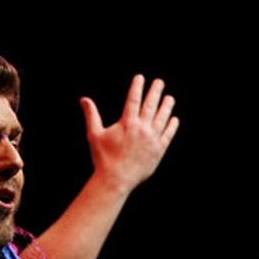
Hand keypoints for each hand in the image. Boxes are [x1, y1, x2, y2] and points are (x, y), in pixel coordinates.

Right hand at [79, 74, 179, 193]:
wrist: (116, 180)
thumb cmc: (103, 158)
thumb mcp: (94, 135)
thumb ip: (91, 115)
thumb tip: (84, 99)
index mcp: (127, 123)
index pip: (133, 100)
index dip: (137, 87)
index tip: (140, 78)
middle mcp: (142, 129)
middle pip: (151, 105)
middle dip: (155, 92)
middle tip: (159, 82)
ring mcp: (152, 139)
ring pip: (162, 118)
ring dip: (166, 106)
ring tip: (169, 98)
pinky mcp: (158, 150)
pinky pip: (168, 135)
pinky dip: (171, 126)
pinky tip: (174, 119)